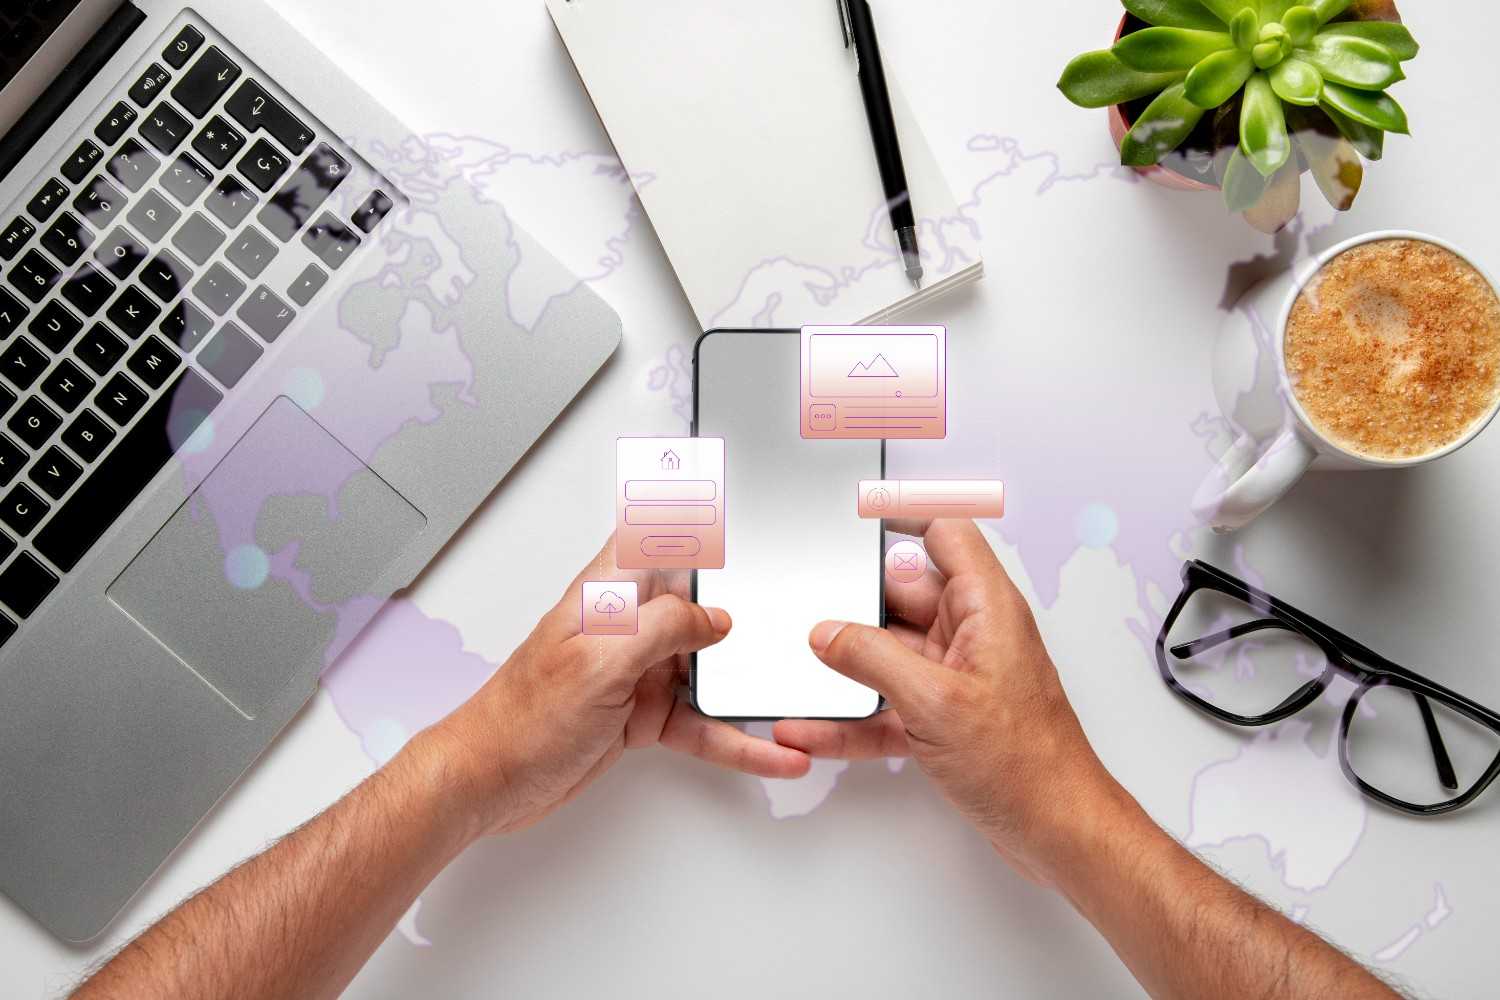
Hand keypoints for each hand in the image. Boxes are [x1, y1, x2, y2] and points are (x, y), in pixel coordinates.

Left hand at [429, 536, 810, 837]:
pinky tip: (768, 750)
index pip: (654, 530)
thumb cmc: (520, 718)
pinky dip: (736, 737)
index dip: (687, 502)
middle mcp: (628, 626)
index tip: (725, 477)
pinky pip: (703, 721)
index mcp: (610, 594)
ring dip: (749, 684)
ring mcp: (638, 670)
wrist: (490, 783)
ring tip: (794, 695)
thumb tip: (716, 618)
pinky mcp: (644, 713)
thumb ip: (663, 628)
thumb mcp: (599, 661)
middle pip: (698, 600)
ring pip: (710, 666)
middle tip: (793, 593)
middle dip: (745, 599)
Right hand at [773, 519, 1123, 884]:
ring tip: (801, 670)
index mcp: (985, 609)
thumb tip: (829, 632)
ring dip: (847, 667)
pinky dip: (853, 716)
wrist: (1056, 830)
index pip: (946, 534)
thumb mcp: (935, 702)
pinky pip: (887, 703)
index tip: (857, 512)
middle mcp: (972, 635)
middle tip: (807, 605)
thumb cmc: (1027, 765)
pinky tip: (815, 727)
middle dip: (853, 603)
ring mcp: (956, 677)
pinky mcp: (943, 717)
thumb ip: (874, 659)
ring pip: (888, 653)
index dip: (904, 516)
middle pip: (901, 595)